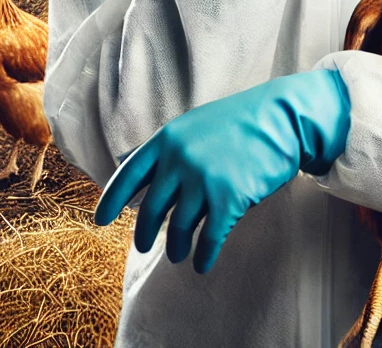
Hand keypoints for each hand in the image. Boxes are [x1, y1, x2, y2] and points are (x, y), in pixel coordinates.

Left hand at [94, 69, 350, 272]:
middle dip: (145, 232)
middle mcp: (179, 159)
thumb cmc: (239, 121)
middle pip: (150, 209)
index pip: (129, 174)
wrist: (281, 118)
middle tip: (144, 245)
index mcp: (167, 139)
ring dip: (176, 247)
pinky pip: (209, 237)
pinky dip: (204, 255)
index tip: (100, 221)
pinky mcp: (228, 197)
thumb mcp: (194, 126)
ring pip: (179, 227)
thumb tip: (141, 173)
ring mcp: (203, 179)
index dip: (111, 199)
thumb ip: (170, 148)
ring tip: (178, 255)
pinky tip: (202, 264)